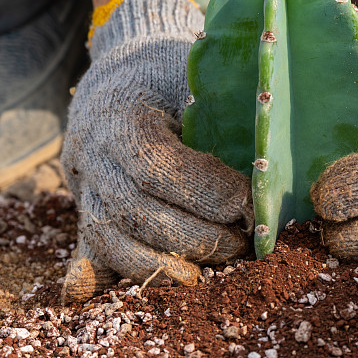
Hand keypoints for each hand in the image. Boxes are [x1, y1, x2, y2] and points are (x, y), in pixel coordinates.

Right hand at [60, 0, 251, 302]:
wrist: (123, 78)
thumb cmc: (175, 75)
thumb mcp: (198, 75)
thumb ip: (224, 113)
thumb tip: (274, 159)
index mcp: (120, 113)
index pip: (154, 163)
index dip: (204, 191)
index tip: (249, 205)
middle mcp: (92, 154)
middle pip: (135, 211)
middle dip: (196, 236)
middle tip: (244, 244)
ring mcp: (82, 188)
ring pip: (111, 242)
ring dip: (166, 266)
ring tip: (215, 269)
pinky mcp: (85, 213)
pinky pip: (97, 255)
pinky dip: (130, 277)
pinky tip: (170, 283)